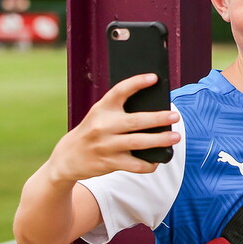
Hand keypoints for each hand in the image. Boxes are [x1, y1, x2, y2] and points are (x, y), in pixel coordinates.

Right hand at [45, 73, 179, 183]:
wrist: (67, 158)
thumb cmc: (93, 131)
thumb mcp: (100, 115)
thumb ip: (120, 111)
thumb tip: (156, 110)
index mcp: (102, 109)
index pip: (120, 91)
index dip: (137, 83)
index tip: (154, 78)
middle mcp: (103, 126)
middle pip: (135, 121)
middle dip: (158, 118)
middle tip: (175, 116)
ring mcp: (106, 145)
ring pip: (138, 143)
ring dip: (160, 140)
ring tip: (176, 137)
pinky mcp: (109, 163)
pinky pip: (135, 165)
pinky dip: (149, 164)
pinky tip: (158, 160)